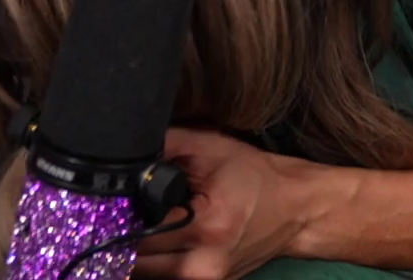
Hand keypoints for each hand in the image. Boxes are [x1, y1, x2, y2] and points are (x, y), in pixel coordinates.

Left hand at [133, 129, 312, 279]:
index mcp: (205, 226)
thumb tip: (123, 153)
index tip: (115, 202)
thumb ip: (166, 145)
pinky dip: (155, 261)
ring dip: (134, 252)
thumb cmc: (255, 177)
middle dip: (122, 235)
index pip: (135, 232)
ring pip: (144, 274)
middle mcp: (202, 264)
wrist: (297, 209)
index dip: (119, 216)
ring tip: (141, 224)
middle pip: (134, 260)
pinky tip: (161, 239)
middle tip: (122, 212)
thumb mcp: (211, 147)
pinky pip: (163, 278)